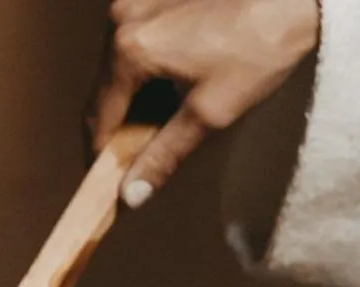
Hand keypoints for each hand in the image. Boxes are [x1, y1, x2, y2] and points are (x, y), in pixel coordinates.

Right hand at [89, 0, 318, 206]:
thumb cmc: (261, 43)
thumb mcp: (211, 113)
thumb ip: (164, 156)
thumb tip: (132, 193)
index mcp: (130, 49)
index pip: (98, 119)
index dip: (102, 156)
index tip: (110, 179)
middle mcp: (122, 18)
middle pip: (104, 91)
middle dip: (121, 124)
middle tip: (145, 150)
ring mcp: (133, 0)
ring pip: (118, 67)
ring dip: (134, 95)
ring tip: (172, 109)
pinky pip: (134, 41)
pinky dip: (146, 66)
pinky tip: (179, 74)